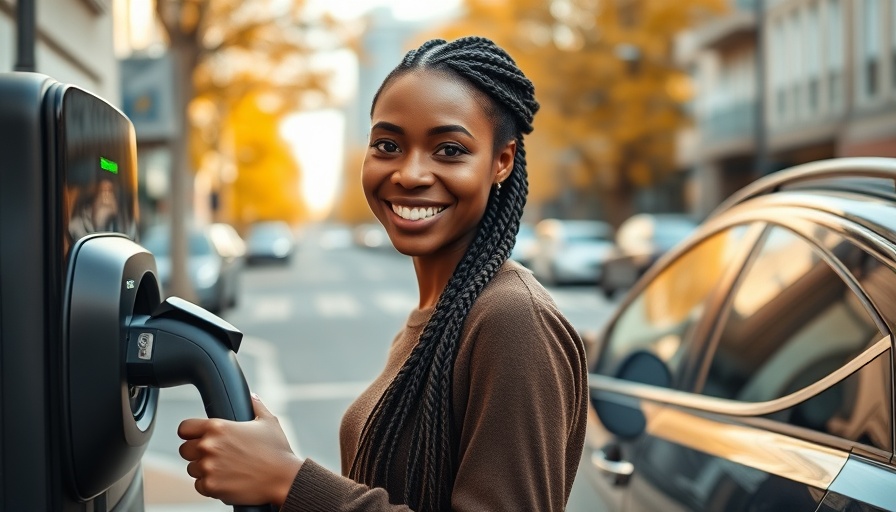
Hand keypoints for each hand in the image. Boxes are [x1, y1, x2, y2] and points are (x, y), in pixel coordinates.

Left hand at [178, 394, 302, 505]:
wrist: (284, 478)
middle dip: (196, 452)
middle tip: (215, 455)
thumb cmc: (277, 450)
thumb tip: (251, 396)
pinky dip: (210, 485)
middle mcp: (208, 446)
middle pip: (185, 450)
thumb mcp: (268, 421)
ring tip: (224, 468)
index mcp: (217, 427)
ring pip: (192, 469)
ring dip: (204, 469)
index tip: (197, 437)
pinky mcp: (211, 486)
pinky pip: (200, 485)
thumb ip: (255, 405)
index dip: (190, 433)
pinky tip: (226, 480)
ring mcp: (208, 467)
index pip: (184, 428)